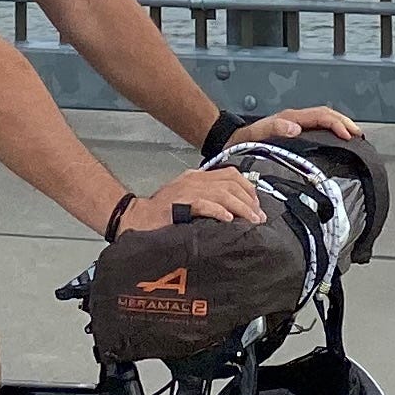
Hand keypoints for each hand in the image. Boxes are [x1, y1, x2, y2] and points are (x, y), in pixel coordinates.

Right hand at [142, 164, 265, 226]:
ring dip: (240, 208)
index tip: (256, 204)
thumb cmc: (162, 213)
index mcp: (197, 176)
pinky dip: (219, 211)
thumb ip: (208, 198)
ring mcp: (186, 190)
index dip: (248, 188)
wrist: (136, 217)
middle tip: (258, 217)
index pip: (230, 174)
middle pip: (230, 183)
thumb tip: (234, 210)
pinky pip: (204, 205)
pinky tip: (229, 220)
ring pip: (222, 193)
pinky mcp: (179, 204)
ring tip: (250, 221)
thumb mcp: (187, 197)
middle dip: (248, 200)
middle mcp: (194, 179)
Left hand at [230, 106, 361, 145]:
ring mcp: (296, 125)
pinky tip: (337, 141)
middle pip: (327, 115)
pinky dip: (331, 132)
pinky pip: (318, 128)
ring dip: (340, 125)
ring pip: (324, 120)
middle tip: (358, 134)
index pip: (321, 116)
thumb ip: (274, 128)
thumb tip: (295, 128)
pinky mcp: (295, 132)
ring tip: (354, 136)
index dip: (336, 124)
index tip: (348, 135)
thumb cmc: (244, 141)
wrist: (233, 142)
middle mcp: (296, 119)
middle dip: (344, 122)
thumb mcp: (257, 134)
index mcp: (291, 118)